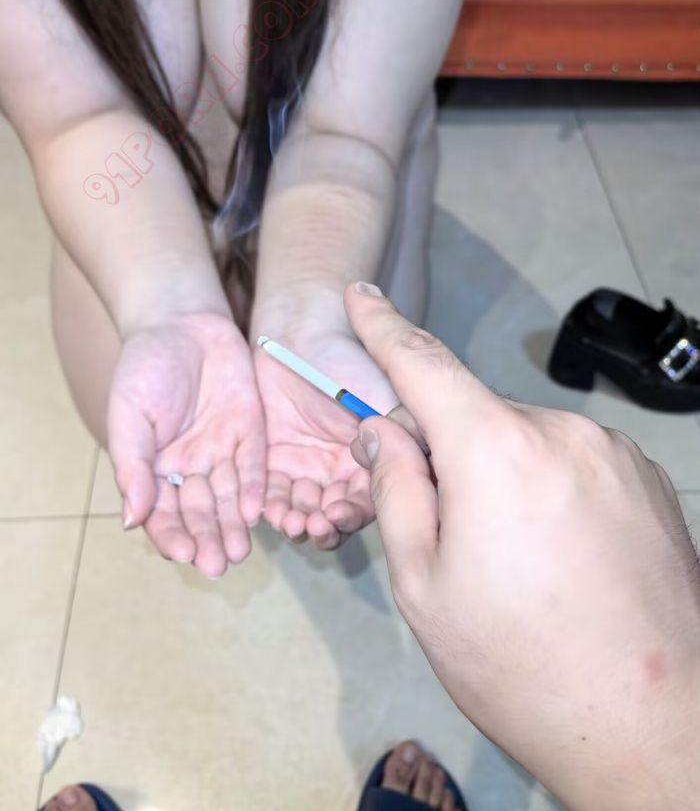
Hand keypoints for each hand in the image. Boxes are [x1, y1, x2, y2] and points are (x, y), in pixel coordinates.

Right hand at [108, 311, 265, 577]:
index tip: (182, 556)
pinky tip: (256, 511)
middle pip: (200, 512)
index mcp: (156, 468)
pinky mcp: (251, 432)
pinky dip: (253, 489)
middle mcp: (191, 467)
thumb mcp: (130, 414)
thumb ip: (133, 465)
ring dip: (233, 525)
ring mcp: (222, 450)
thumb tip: (131, 520)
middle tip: (218, 565)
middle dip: (208, 539)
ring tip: (239, 552)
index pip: (163, 513)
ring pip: (229, 497)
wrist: (182, 322)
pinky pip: (253, 467)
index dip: (172, 536)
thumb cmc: (145, 367)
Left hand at [254, 330, 397, 549]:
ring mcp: (305, 470)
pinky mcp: (271, 462)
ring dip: (295, 522)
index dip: (353, 516)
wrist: (304, 332)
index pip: (366, 504)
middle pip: (332, 517)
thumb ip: (400, 436)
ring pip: (301, 511)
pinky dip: (268, 505)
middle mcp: (340, 475)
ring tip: (288, 521)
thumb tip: (412, 473)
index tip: (338, 515)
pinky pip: (269, 492)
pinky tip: (265, 511)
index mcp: (372, 464)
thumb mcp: (386, 397)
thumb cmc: (351, 360)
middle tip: (311, 527)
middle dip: (322, 527)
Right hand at [345, 282, 699, 810]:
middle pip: (477, 416)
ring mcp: (614, 453)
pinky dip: (549, 487)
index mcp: (497, 451)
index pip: (426, 366)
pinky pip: (573, 461)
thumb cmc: (518, 664)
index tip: (363, 297)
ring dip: (503, 475)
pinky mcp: (646, 480)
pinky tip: (562, 558)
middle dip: (450, 454)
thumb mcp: (423, 585)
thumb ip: (397, 488)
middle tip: (452, 536)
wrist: (654, 727)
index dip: (385, 330)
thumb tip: (384, 429)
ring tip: (518, 563)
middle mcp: (563, 432)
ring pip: (527, 441)